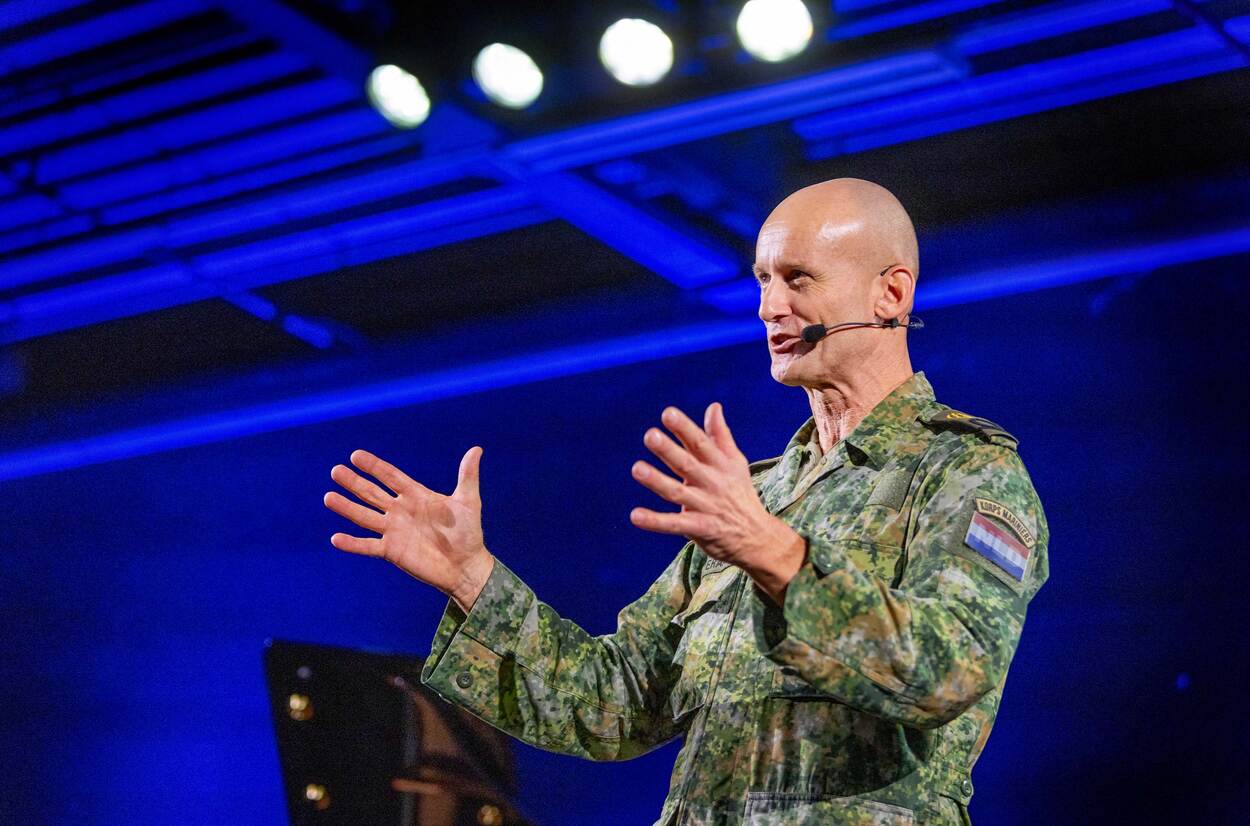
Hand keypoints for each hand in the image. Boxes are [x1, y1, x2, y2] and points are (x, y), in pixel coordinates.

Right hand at [323, 446, 494, 611]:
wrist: (466, 566)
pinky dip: (352, 543)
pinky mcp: (391, 551)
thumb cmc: (469, 533)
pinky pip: (368, 545)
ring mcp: (394, 531)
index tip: (355, 455)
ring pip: (365, 516)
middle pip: (372, 493)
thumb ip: (467, 476)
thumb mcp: (469, 501)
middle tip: (335, 470)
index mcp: (416, 495)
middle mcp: (400, 511)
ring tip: (328, 497)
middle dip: (354, 482)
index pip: (391, 476)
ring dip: (347, 507)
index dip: (374, 466)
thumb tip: (477, 449)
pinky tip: (335, 538)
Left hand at [629, 403, 803, 592]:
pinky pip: (675, 525)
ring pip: (677, 493)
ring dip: (657, 481)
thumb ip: (721, 436)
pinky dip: (655, 521)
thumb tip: (713, 406)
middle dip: (669, 450)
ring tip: (636, 469)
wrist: (758, 537)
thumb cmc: (740, 494)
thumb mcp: (735, 463)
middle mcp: (712, 483)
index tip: (668, 413)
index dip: (684, 428)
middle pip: (687, 464)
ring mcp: (706, 506)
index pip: (701, 443)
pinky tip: (635, 515)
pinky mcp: (700, 529)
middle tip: (650, 435)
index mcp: (720, 465)